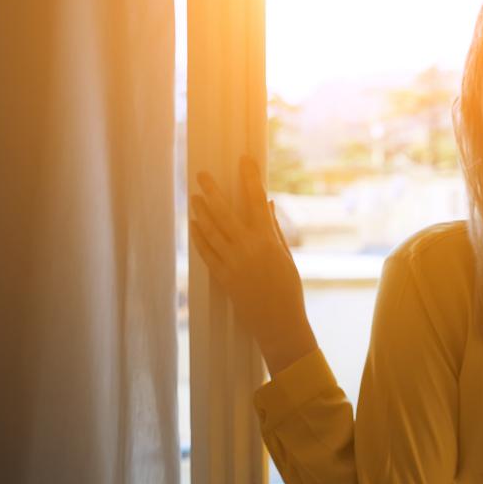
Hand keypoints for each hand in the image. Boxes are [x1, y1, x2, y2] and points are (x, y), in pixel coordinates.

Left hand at [190, 156, 316, 375]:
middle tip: (201, 175)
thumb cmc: (288, 290)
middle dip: (212, 191)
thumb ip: (274, 229)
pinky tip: (194, 224)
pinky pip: (206, 252)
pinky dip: (199, 236)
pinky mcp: (222, 277)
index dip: (249, 178)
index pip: (256, 201)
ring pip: (211, 230)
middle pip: (224, 212)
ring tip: (194, 197)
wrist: (279, 323)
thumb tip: (267, 203)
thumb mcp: (286, 256)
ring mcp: (232, 263)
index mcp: (268, 240)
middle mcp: (248, 248)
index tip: (243, 160)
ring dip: (201, 212)